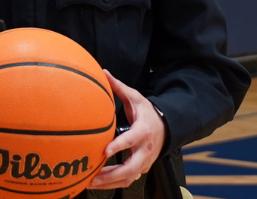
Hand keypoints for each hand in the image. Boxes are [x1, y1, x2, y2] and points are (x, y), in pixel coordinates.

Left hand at [89, 71, 163, 189]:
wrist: (166, 128)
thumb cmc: (147, 113)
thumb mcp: (136, 98)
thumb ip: (119, 87)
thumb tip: (103, 72)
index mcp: (144, 131)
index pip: (132, 140)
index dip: (120, 146)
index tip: (105, 151)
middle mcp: (146, 149)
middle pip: (131, 167)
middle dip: (111, 174)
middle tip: (93, 175)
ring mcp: (145, 161)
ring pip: (128, 177)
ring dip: (109, 182)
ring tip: (90, 182)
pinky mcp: (141, 169)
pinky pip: (127, 180)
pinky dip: (112, 184)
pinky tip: (97, 183)